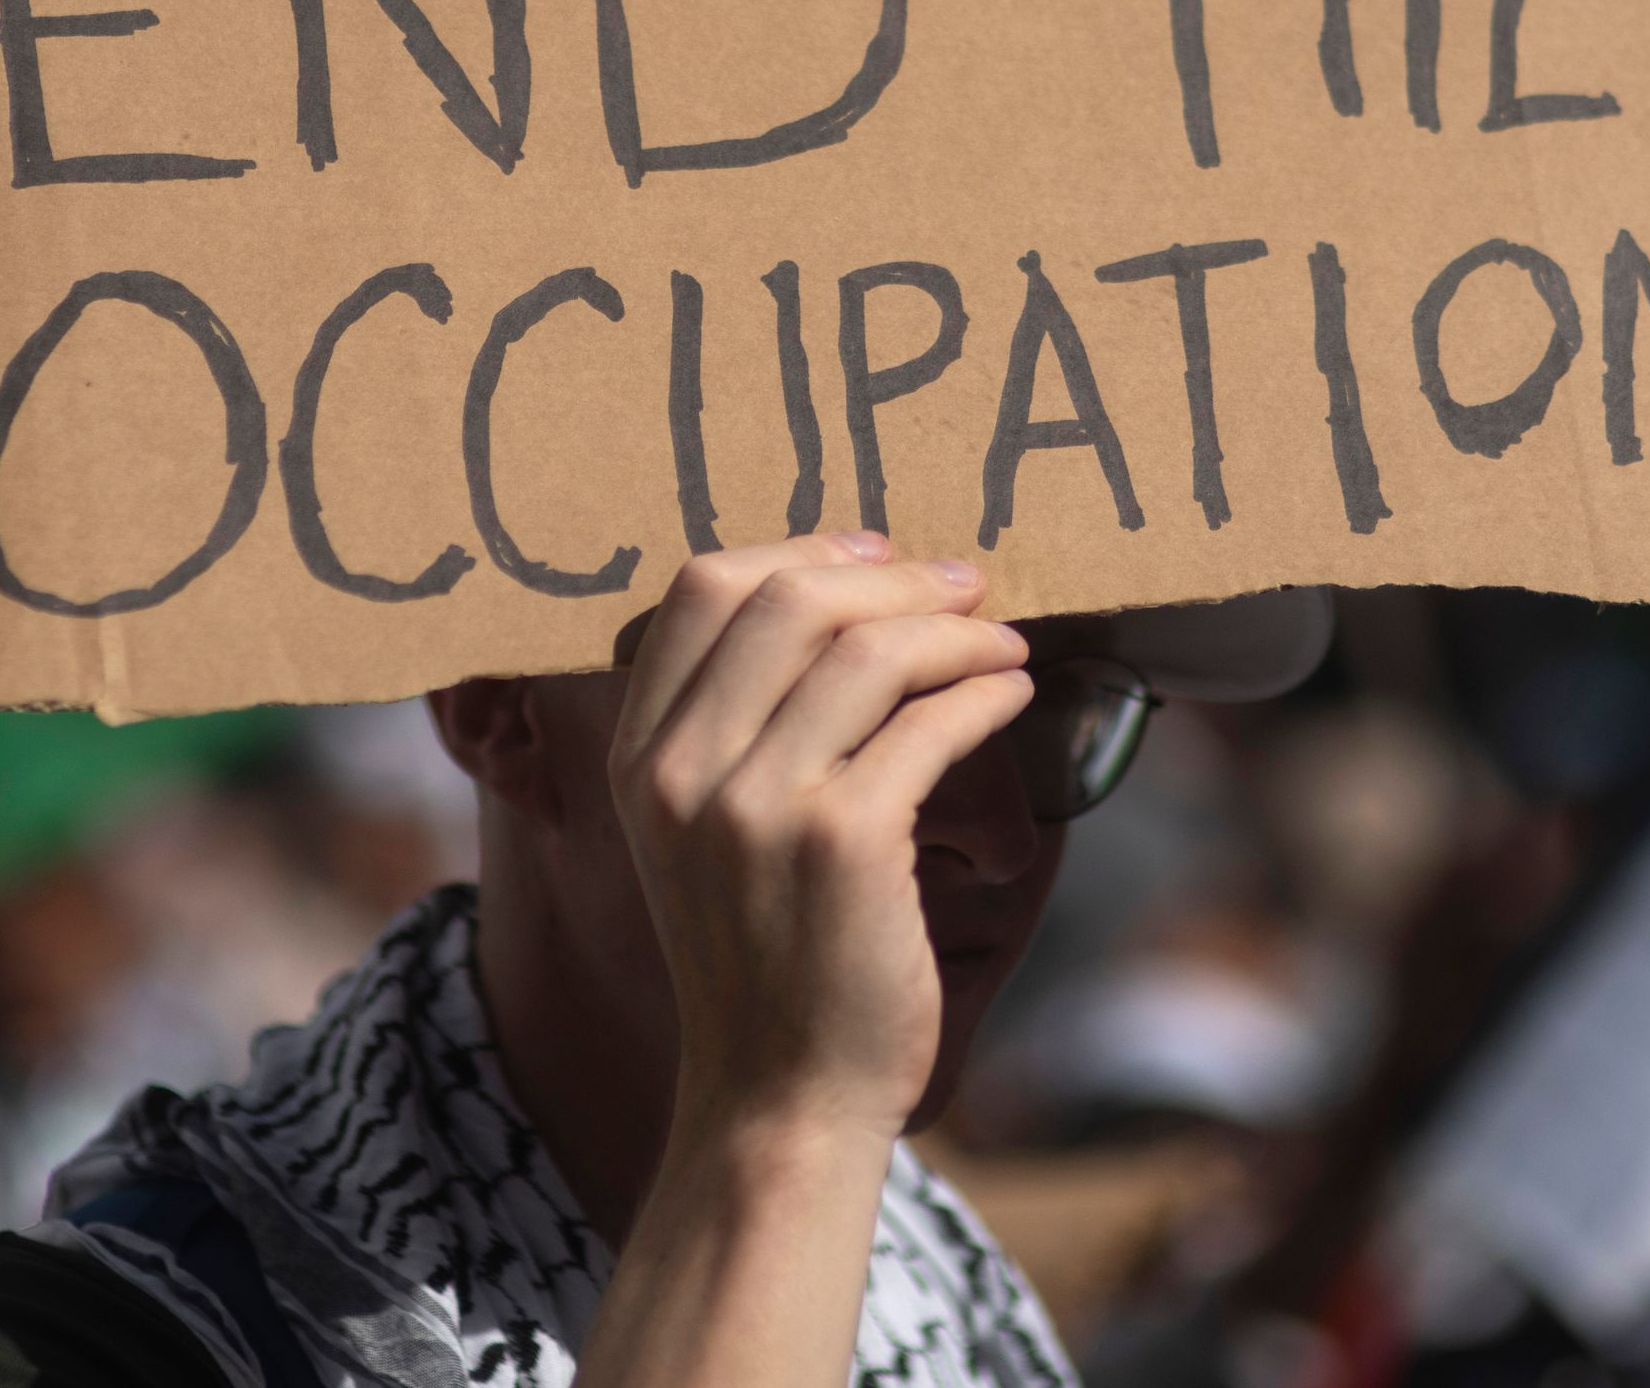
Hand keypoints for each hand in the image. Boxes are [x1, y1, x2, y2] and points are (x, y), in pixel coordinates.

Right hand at [607, 529, 1031, 1152]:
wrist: (781, 1098)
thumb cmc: (764, 960)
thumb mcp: (700, 836)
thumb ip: (730, 730)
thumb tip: (836, 599)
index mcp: (638, 757)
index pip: (702, 589)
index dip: (800, 551)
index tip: (874, 555)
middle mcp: (682, 772)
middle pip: (789, 598)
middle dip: (894, 577)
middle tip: (964, 585)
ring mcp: (757, 808)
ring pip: (868, 651)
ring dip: (954, 630)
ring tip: (1002, 643)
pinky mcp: (844, 844)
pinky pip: (929, 723)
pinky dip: (983, 692)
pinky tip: (1010, 695)